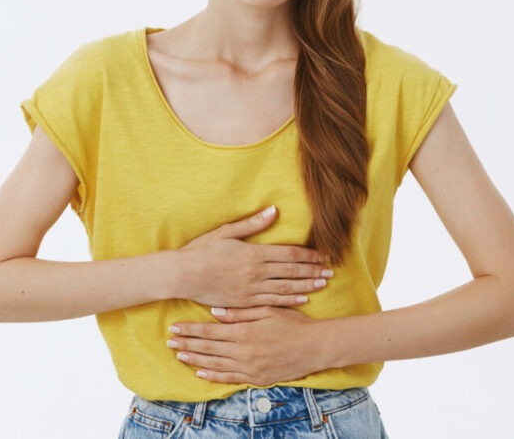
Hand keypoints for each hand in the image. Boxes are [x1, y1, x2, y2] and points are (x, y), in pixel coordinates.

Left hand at [167, 305, 325, 384]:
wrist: (316, 346)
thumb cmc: (294, 324)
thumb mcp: (268, 310)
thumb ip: (240, 313)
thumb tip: (216, 313)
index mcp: (245, 331)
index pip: (210, 331)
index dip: (190, 329)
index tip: (174, 327)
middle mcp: (243, 351)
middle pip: (208, 348)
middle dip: (187, 344)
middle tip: (169, 342)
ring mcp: (250, 367)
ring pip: (215, 364)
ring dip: (195, 359)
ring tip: (179, 355)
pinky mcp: (257, 377)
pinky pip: (230, 378)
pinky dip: (214, 376)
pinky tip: (201, 372)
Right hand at [175, 206, 333, 308]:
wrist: (182, 275)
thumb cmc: (202, 250)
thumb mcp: (226, 232)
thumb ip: (252, 223)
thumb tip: (274, 211)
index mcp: (253, 253)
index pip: (289, 254)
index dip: (309, 255)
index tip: (324, 255)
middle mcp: (255, 273)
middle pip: (292, 272)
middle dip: (313, 271)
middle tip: (331, 272)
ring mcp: (250, 290)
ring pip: (286, 289)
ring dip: (306, 286)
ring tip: (322, 285)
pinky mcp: (243, 302)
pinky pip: (271, 302)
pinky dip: (289, 301)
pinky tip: (301, 300)